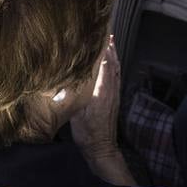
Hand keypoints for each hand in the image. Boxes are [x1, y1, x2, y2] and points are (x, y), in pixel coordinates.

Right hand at [70, 37, 121, 158]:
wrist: (101, 149)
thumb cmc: (87, 134)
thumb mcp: (77, 114)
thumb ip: (75, 96)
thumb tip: (70, 81)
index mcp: (101, 93)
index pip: (105, 68)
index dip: (104, 53)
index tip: (101, 40)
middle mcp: (110, 92)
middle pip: (113, 67)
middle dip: (111, 51)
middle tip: (109, 37)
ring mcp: (114, 97)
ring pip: (117, 73)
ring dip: (115, 58)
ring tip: (112, 46)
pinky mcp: (114, 102)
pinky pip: (116, 80)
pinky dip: (115, 69)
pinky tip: (112, 66)